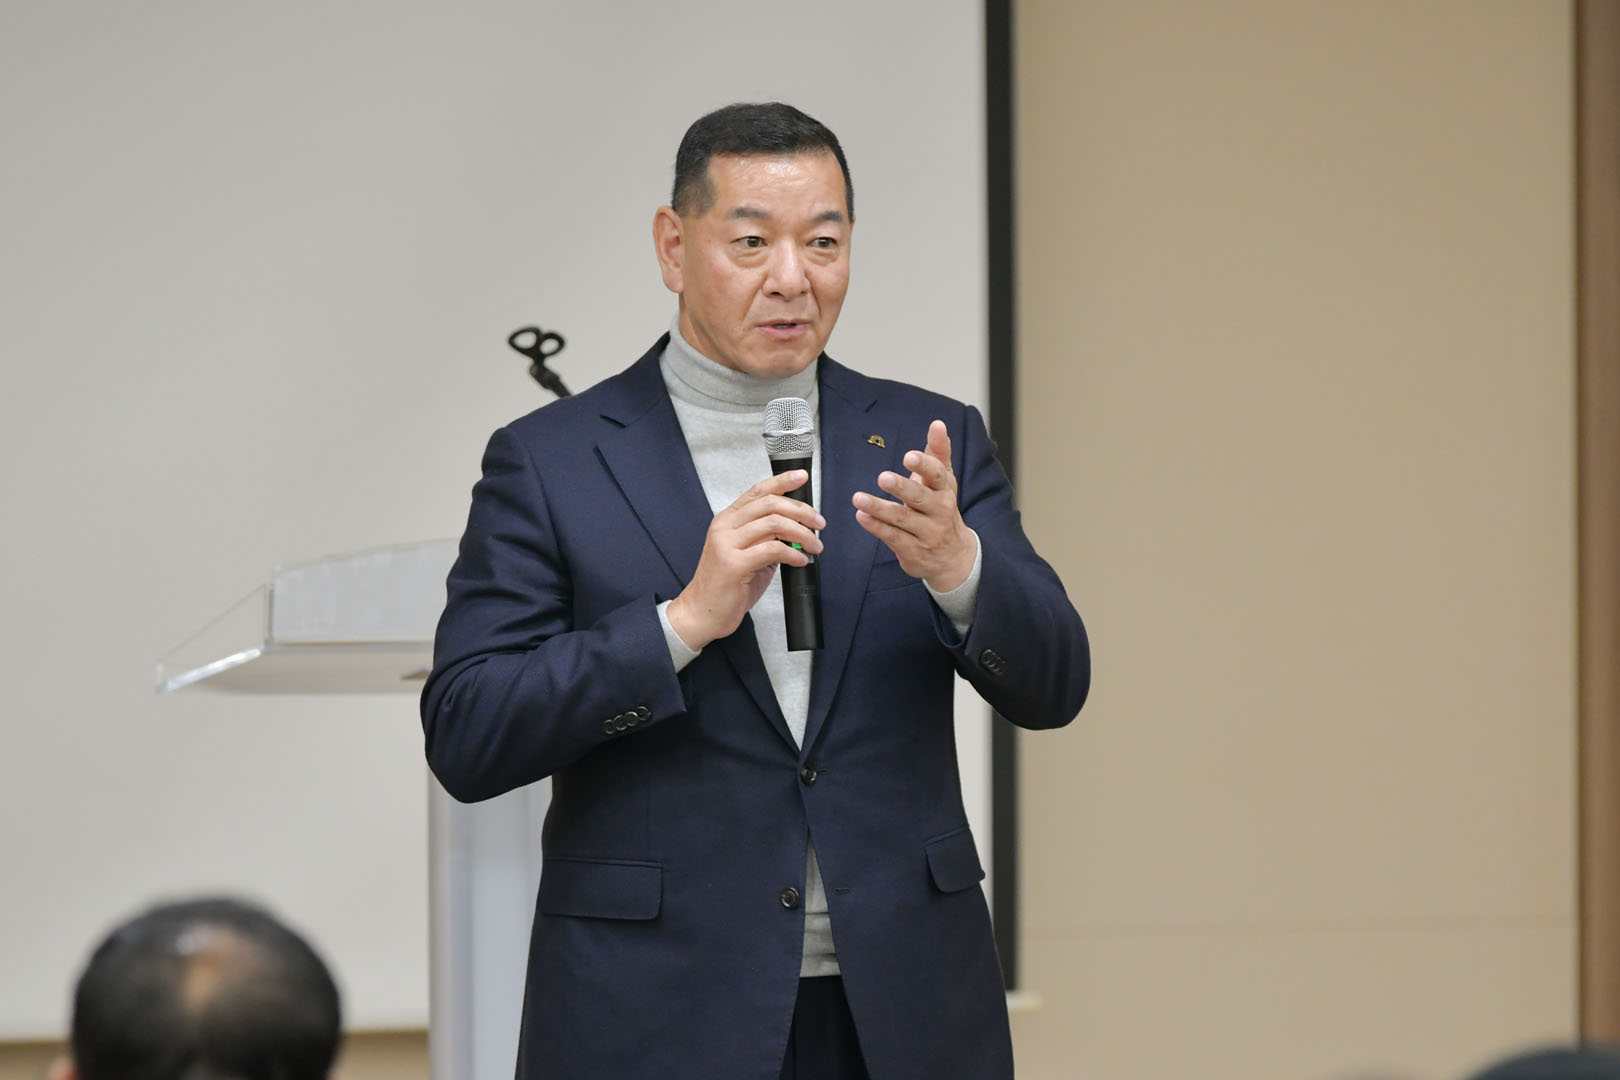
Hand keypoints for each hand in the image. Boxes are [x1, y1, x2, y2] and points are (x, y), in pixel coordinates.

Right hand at [666, 470, 824, 649]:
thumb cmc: (727, 585)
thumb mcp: (747, 553)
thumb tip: (797, 528)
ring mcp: (726, 544)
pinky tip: (801, 561)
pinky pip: (772, 550)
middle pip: (770, 504)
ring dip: (802, 534)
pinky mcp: (733, 565)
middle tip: (819, 524)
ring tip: (815, 546)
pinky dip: (793, 554)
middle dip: (801, 511)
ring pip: (774, 524)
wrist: (702, 612)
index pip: (757, 491)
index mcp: (727, 520)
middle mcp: (724, 527)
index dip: (782, 481)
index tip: (802, 477)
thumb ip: (766, 537)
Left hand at [852, 420, 975, 591]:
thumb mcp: (944, 481)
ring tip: (859, 498)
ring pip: (902, 518)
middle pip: (920, 497)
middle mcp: (939, 510)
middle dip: (902, 487)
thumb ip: (938, 453)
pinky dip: (876, 527)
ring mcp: (927, 532)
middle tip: (883, 477)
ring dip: (879, 508)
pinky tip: (862, 516)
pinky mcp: (913, 550)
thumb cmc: (942, 509)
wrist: (954, 556)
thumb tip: (938, 424)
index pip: (936, 475)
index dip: (924, 465)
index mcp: (945, 490)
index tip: (909, 456)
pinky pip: (893, 537)